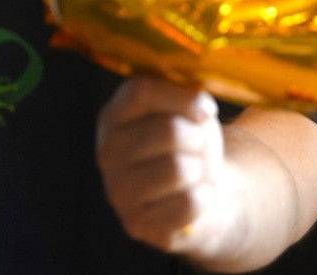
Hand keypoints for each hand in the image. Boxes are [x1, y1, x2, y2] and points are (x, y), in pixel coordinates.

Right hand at [95, 75, 228, 256]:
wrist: (208, 192)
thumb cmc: (195, 144)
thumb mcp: (189, 109)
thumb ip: (185, 92)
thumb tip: (198, 98)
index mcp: (115, 116)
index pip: (142, 91)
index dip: (183, 97)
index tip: (208, 110)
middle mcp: (107, 153)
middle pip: (168, 130)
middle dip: (199, 138)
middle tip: (199, 148)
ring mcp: (118, 192)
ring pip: (179, 168)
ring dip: (201, 169)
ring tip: (195, 172)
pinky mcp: (138, 225)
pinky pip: (188, 203)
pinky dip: (204, 198)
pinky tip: (196, 197)